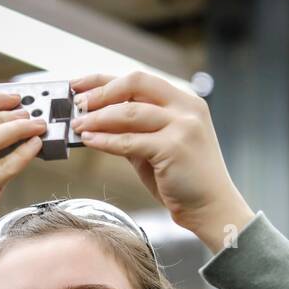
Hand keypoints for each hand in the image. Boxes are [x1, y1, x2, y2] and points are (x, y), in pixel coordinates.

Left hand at [69, 71, 254, 250]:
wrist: (212, 208)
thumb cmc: (184, 181)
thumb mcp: (158, 147)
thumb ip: (135, 131)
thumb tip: (97, 121)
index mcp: (185, 102)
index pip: (140, 80)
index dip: (105, 80)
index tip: (80, 85)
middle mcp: (187, 108)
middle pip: (135, 83)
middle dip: (101, 92)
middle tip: (77, 104)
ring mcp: (183, 126)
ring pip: (130, 112)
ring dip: (97, 118)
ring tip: (78, 126)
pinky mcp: (174, 148)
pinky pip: (129, 141)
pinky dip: (105, 140)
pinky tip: (90, 141)